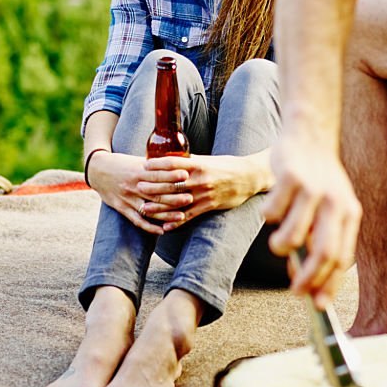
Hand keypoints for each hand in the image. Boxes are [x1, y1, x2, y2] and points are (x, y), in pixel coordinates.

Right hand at [88, 151, 189, 234]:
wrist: (97, 170)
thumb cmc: (123, 163)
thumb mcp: (138, 160)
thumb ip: (155, 164)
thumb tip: (178, 161)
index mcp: (138, 171)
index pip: (157, 174)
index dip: (172, 175)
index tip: (186, 174)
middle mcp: (133, 186)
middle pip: (156, 193)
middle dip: (174, 197)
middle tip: (190, 198)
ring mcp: (127, 199)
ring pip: (149, 209)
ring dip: (166, 215)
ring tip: (182, 216)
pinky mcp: (122, 208)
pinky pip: (137, 220)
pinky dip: (149, 227)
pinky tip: (162, 231)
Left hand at [139, 154, 264, 230]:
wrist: (249, 177)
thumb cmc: (227, 166)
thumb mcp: (208, 160)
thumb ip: (190, 162)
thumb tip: (171, 159)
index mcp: (198, 164)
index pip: (173, 163)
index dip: (157, 165)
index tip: (143, 165)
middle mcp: (200, 179)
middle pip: (171, 184)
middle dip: (153, 186)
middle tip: (138, 187)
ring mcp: (204, 194)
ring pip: (177, 202)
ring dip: (159, 207)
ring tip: (144, 209)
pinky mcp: (209, 206)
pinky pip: (189, 216)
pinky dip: (176, 222)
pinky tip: (165, 227)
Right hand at [261, 137, 360, 308]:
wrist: (308, 136)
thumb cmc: (316, 180)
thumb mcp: (329, 209)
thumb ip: (321, 241)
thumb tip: (307, 283)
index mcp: (349, 212)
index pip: (342, 257)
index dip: (329, 284)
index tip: (318, 305)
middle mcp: (335, 202)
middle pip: (324, 252)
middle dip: (308, 278)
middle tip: (295, 291)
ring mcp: (312, 189)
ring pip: (293, 236)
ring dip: (281, 247)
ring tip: (277, 243)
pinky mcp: (289, 177)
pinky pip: (272, 213)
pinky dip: (267, 217)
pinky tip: (272, 207)